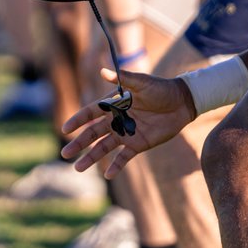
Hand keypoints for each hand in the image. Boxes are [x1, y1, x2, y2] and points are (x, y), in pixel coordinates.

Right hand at [60, 68, 196, 177]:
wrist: (182, 102)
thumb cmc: (160, 88)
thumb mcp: (142, 82)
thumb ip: (123, 79)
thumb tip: (103, 71)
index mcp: (113, 104)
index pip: (90, 113)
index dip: (78, 121)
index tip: (65, 129)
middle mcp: (116, 120)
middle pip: (93, 133)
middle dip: (79, 143)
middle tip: (65, 153)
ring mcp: (126, 133)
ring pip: (104, 147)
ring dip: (91, 157)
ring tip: (78, 168)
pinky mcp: (138, 144)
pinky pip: (124, 157)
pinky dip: (116, 166)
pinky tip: (108, 175)